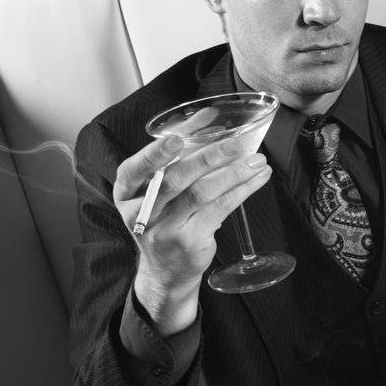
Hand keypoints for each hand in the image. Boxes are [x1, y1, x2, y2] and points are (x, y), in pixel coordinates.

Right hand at [118, 130, 272, 332]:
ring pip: (201, 193)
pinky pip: (219, 209)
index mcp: (127, 192)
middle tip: (235, 144)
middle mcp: (141, 211)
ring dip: (234, 174)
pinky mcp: (189, 240)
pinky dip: (241, 191)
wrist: (166, 268)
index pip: (135, 169)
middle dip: (207, 158)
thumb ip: (179, 153)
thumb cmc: (165, 217)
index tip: (176, 139)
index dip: (155, 153)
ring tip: (258, 161)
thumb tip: (209, 117)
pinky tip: (257, 179)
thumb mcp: (159, 188)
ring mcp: (164, 228)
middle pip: (175, 179)